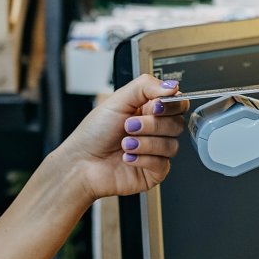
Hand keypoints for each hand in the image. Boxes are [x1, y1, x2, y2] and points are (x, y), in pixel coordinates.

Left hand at [48, 73, 189, 204]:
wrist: (81, 162)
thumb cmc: (93, 133)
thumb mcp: (117, 100)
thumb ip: (146, 86)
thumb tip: (173, 86)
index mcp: (149, 110)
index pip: (178, 104)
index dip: (170, 105)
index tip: (154, 106)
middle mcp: (155, 131)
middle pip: (177, 124)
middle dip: (152, 125)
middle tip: (129, 125)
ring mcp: (156, 152)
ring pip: (171, 145)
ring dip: (145, 143)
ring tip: (125, 143)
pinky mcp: (154, 172)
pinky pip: (163, 164)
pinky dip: (143, 159)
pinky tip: (127, 157)